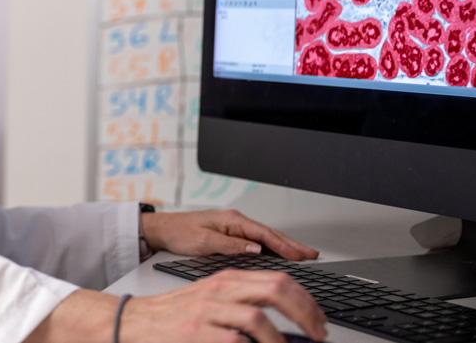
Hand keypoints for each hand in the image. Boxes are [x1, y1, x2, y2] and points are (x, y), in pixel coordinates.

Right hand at [122, 269, 327, 342]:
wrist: (136, 321)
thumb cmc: (175, 314)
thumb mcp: (212, 299)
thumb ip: (244, 304)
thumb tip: (284, 323)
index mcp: (228, 279)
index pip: (278, 279)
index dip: (306, 300)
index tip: (319, 320)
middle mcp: (221, 290)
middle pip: (274, 290)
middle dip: (305, 314)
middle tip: (318, 334)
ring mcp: (208, 311)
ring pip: (257, 318)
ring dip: (281, 341)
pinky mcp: (197, 332)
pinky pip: (235, 341)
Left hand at [141, 209, 319, 260]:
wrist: (163, 229)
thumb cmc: (180, 233)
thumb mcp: (203, 242)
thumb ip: (230, 245)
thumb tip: (255, 248)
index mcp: (231, 220)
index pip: (264, 233)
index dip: (284, 245)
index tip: (301, 256)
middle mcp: (235, 221)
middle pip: (269, 234)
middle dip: (292, 244)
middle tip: (312, 255)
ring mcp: (234, 226)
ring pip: (265, 237)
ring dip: (284, 246)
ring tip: (303, 255)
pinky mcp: (230, 233)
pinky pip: (257, 240)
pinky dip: (271, 246)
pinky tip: (279, 254)